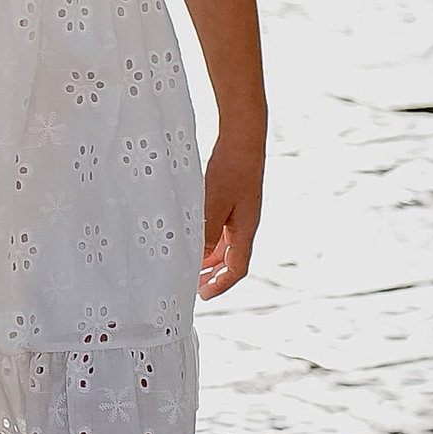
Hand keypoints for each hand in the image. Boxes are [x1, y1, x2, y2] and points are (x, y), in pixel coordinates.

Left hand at [199, 122, 265, 296]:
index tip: (203, 295)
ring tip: (187, 263)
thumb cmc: (231, 170)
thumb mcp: (214, 203)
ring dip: (208, 257)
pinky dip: (207, 237)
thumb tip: (197, 259)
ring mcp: (240, 213)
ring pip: (224, 244)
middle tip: (191, 284)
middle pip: (231, 259)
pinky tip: (191, 234)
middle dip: (213, 275)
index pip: (237, 268)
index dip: (221, 284)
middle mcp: (245, 225)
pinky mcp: (232, 201)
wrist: (243, 139)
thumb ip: (206, 232)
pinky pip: (220, 228)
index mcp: (245, 230)